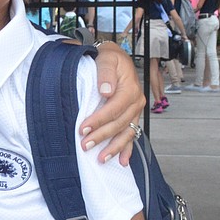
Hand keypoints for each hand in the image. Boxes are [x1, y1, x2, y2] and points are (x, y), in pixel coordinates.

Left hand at [80, 40, 144, 164]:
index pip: (114, 108)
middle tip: (85, 145)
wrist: (116, 58)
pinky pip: (132, 135)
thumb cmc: (109, 58)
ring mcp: (136, 111)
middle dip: (102, 136)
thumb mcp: (106, 58)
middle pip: (119, 124)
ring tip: (101, 159)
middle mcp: (136, 102)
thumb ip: (105, 73)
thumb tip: (106, 91)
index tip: (83, 129)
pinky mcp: (132, 116)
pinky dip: (127, 149)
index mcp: (130, 89)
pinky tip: (122, 162)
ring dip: (114, 147)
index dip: (99, 120)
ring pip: (127, 133)